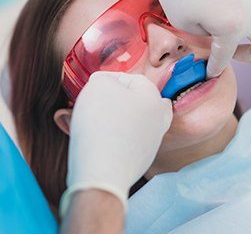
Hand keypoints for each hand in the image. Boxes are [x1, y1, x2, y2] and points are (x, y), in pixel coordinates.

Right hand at [60, 72, 171, 214]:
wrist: (102, 172)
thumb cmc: (101, 123)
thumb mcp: (99, 86)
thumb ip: (104, 79)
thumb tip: (106, 84)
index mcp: (153, 97)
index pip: (132, 79)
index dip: (109, 79)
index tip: (92, 85)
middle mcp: (158, 119)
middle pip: (138, 101)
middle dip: (118, 99)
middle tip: (99, 102)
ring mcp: (152, 141)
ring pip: (135, 121)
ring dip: (117, 118)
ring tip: (96, 119)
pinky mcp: (141, 160)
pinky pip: (128, 141)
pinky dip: (117, 136)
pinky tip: (101, 138)